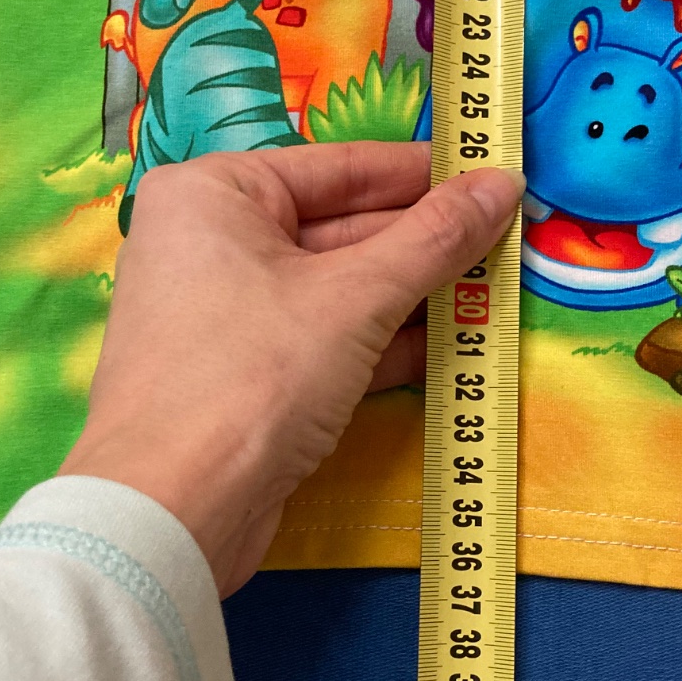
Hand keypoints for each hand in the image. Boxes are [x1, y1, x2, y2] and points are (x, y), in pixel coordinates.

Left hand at [59, 142, 523, 596]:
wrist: (173, 511)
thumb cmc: (251, 375)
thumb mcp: (357, 296)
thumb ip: (435, 238)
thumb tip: (501, 183)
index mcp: (215, 194)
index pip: (338, 168)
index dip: (420, 173)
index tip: (491, 172)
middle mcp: (212, 243)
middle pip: (340, 228)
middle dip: (424, 240)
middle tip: (508, 234)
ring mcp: (227, 316)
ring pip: (338, 290)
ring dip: (414, 295)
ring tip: (496, 286)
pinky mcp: (248, 379)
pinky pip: (327, 341)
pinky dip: (384, 343)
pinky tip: (453, 345)